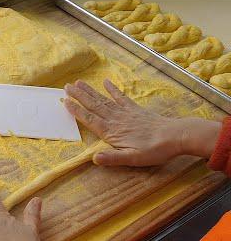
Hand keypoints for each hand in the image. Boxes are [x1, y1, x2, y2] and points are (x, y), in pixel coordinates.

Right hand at [64, 79, 220, 165]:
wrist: (176, 136)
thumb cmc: (154, 150)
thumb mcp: (132, 158)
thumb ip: (113, 158)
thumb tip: (94, 158)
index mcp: (112, 132)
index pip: (90, 119)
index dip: (76, 111)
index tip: (65, 101)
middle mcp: (115, 119)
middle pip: (94, 106)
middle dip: (79, 96)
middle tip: (66, 86)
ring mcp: (125, 113)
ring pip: (103, 100)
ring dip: (90, 91)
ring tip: (78, 82)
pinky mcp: (135, 110)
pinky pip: (121, 97)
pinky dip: (113, 89)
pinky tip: (106, 82)